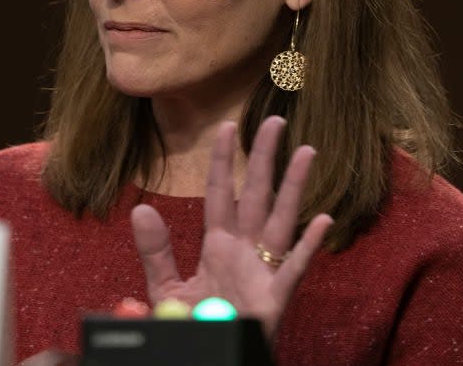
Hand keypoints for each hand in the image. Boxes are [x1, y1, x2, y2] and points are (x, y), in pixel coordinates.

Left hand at [131, 116, 331, 339]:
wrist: (206, 358)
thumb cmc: (193, 326)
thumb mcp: (166, 290)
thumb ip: (156, 252)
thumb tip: (141, 209)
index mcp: (217, 247)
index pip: (221, 193)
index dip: (224, 161)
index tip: (227, 126)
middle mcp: (243, 252)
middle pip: (257, 196)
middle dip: (265, 158)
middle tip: (276, 120)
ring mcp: (263, 273)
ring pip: (281, 221)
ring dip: (295, 187)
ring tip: (307, 151)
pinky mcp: (274, 300)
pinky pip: (293, 269)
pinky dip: (308, 246)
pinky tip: (322, 220)